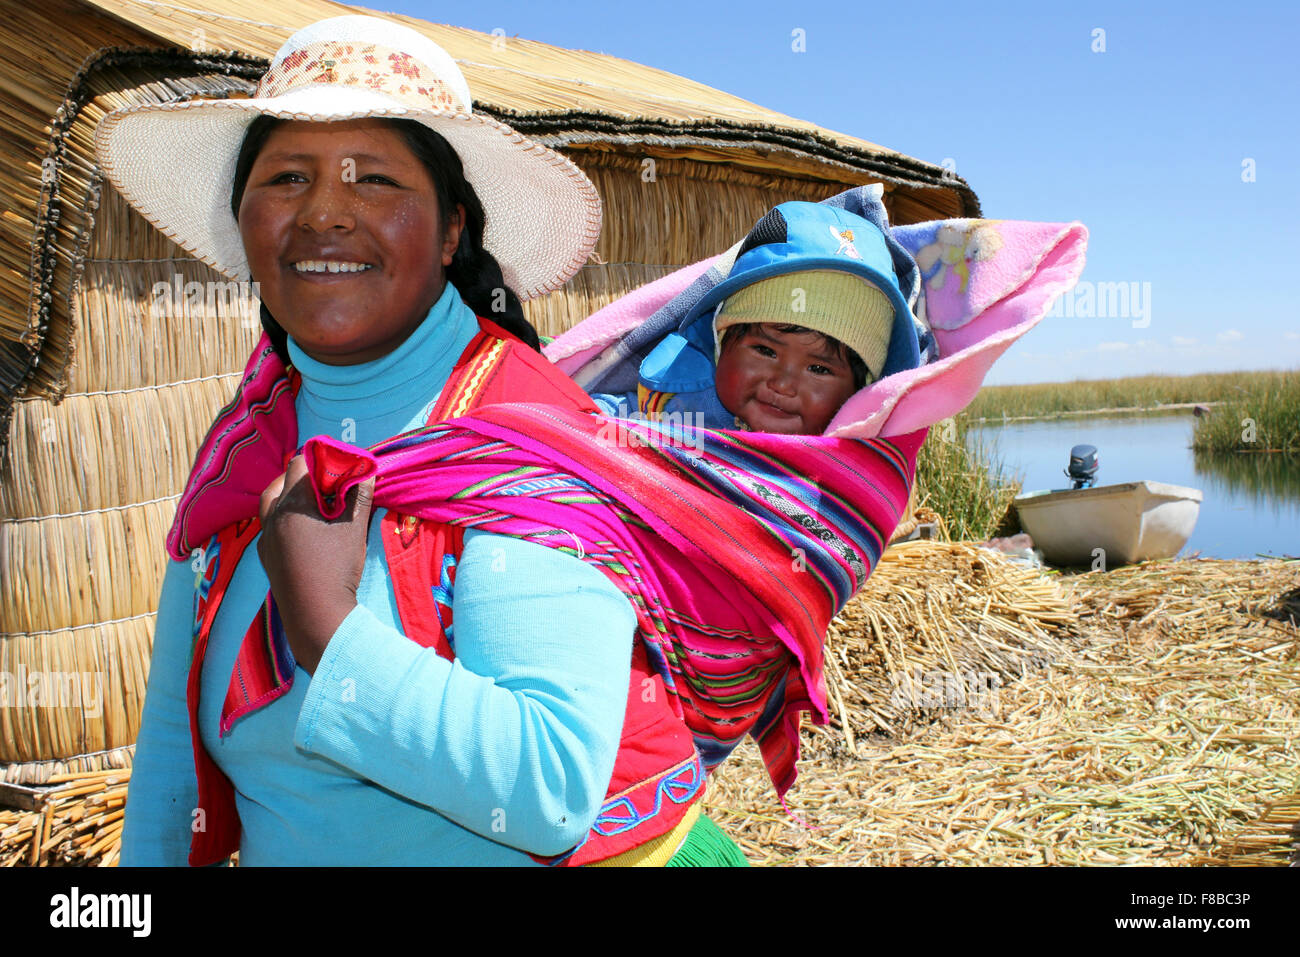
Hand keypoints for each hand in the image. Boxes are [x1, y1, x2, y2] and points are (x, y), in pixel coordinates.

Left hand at [257, 453, 375, 674]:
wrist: (316, 614)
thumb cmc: (337, 567)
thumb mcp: (354, 527)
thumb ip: (359, 495)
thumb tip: (366, 471)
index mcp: (292, 504)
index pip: (299, 464)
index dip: (319, 460)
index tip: (337, 468)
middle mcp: (272, 517)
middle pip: (280, 482)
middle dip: (301, 478)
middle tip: (325, 485)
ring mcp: (266, 538)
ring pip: (270, 504)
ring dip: (288, 497)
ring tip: (312, 504)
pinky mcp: (266, 557)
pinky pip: (269, 526)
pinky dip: (283, 519)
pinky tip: (302, 530)